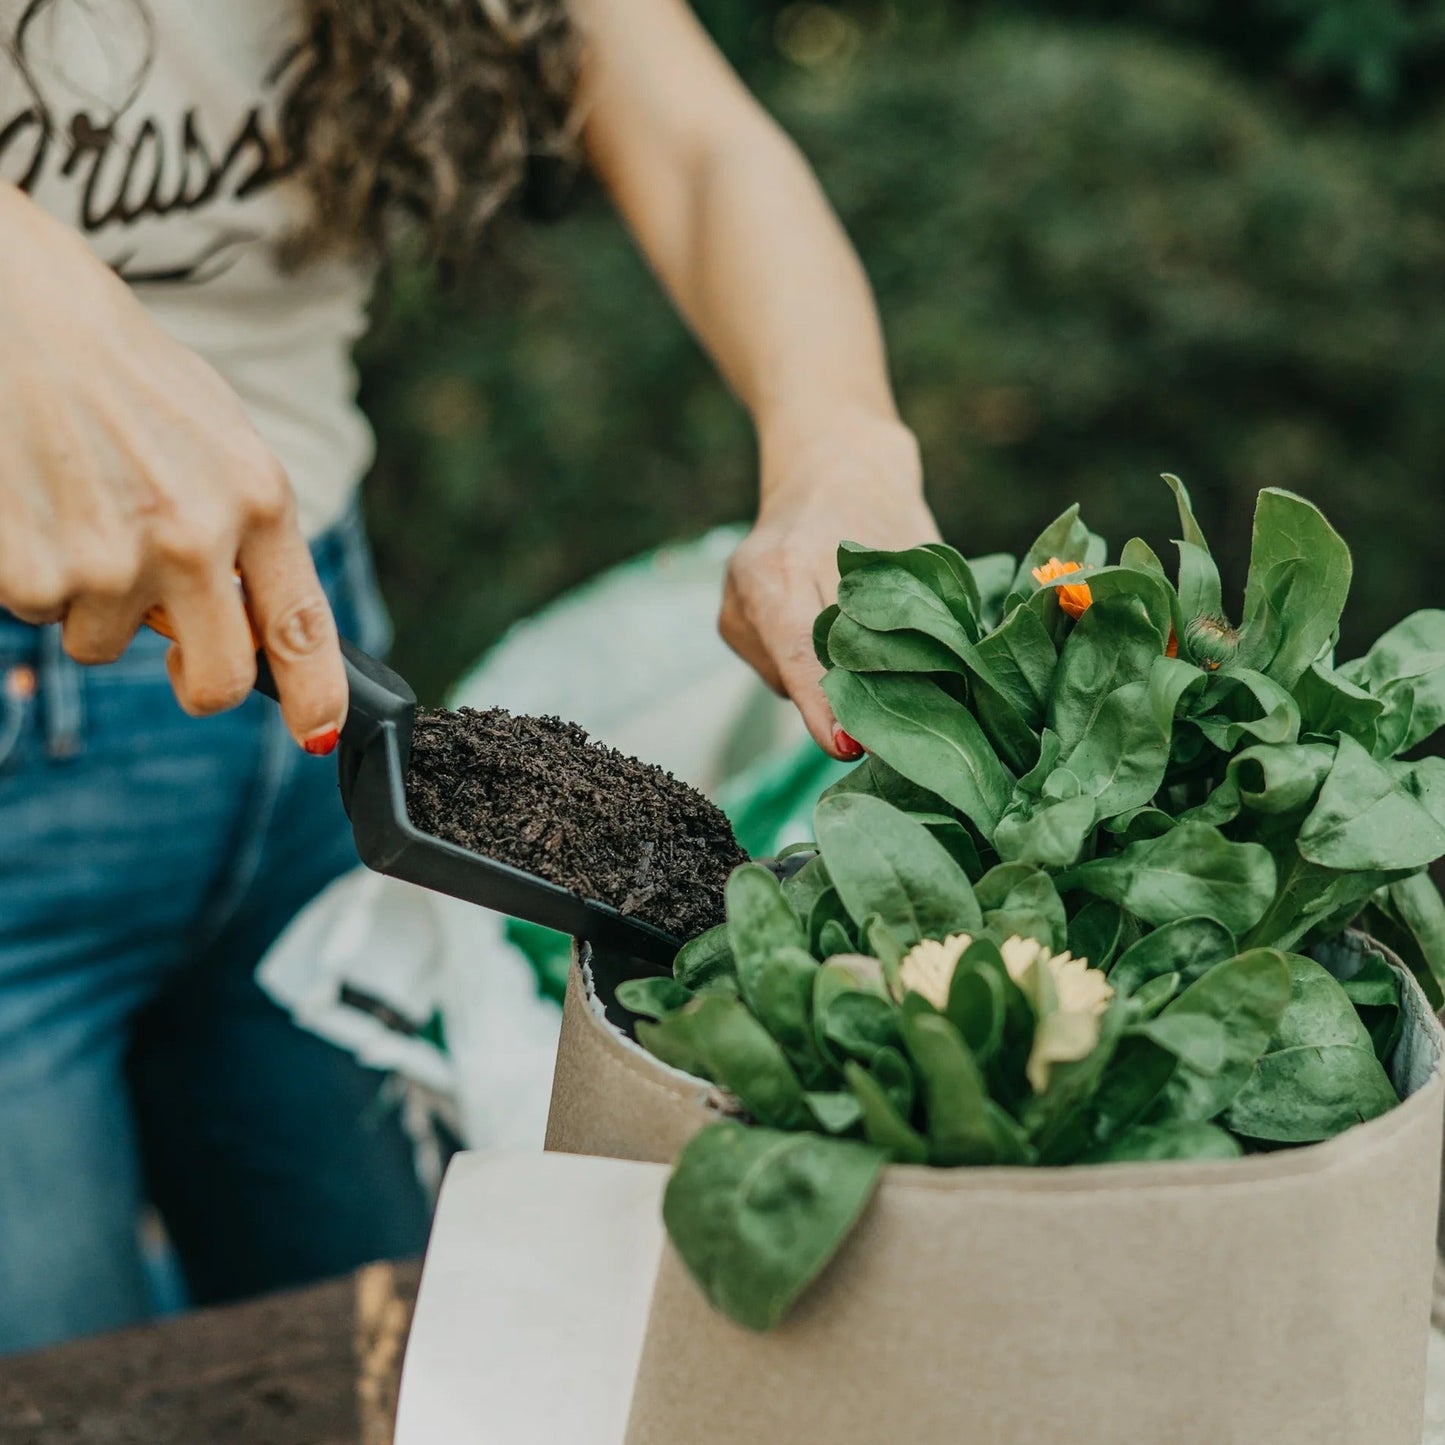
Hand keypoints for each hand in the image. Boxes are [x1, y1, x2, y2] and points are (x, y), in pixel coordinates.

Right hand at [0, 183, 345, 751]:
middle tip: (176, 650)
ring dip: (93, 598)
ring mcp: (112, 561)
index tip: (316, 732)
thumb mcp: (216, 434)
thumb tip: (240, 618)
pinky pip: (40, 614)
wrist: (13, 311)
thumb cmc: (119, 371)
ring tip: (77, 505)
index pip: (301, 627)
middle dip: (199, 680)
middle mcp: (194, 537)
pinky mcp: (34, 572)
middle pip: (218, 680)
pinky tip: (32, 503)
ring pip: (106, 642)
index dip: (315, 694)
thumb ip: (241, 527)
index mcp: (256, 498)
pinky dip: (33, 574)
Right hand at [720, 410, 940, 758]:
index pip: (802, 655)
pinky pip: (782, 671)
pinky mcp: (733, 626)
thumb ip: (904, 623)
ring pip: (789, 680)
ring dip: (833, 681)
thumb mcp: (905, 558)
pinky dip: (815, 670)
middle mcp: (744, 591)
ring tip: (867, 646)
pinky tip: (835, 644)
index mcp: (782, 567)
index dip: (826, 707)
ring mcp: (733, 611)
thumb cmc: (880, 507)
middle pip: (796, 677)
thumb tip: (931, 698)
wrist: (831, 464)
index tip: (847, 745)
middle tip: (899, 714)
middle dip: (846, 701)